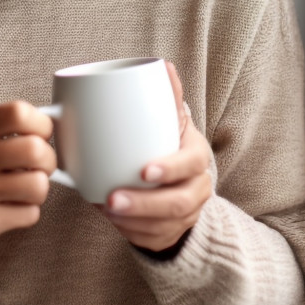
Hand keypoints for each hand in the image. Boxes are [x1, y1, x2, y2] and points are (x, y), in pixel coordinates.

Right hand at [0, 101, 55, 298]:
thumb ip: (3, 132)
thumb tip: (54, 126)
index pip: (19, 112)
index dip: (42, 125)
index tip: (41, 136)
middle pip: (36, 150)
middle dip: (48, 162)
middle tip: (39, 169)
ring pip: (38, 185)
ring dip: (39, 191)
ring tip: (24, 192)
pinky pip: (30, 214)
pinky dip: (27, 213)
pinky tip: (10, 210)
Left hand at [100, 61, 212, 252]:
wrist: (178, 183)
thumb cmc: (168, 145)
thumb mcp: (170, 121)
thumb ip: (167, 96)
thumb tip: (165, 65)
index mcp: (197, 156)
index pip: (191, 163)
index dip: (170, 169)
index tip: (143, 170)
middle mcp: (198, 187)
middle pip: (178, 202)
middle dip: (144, 203)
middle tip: (111, 199)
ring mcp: (187, 214)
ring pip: (164, 225)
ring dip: (133, 220)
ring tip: (106, 210)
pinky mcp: (171, 233)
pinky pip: (153, 239)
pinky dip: (131, 232)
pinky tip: (113, 221)